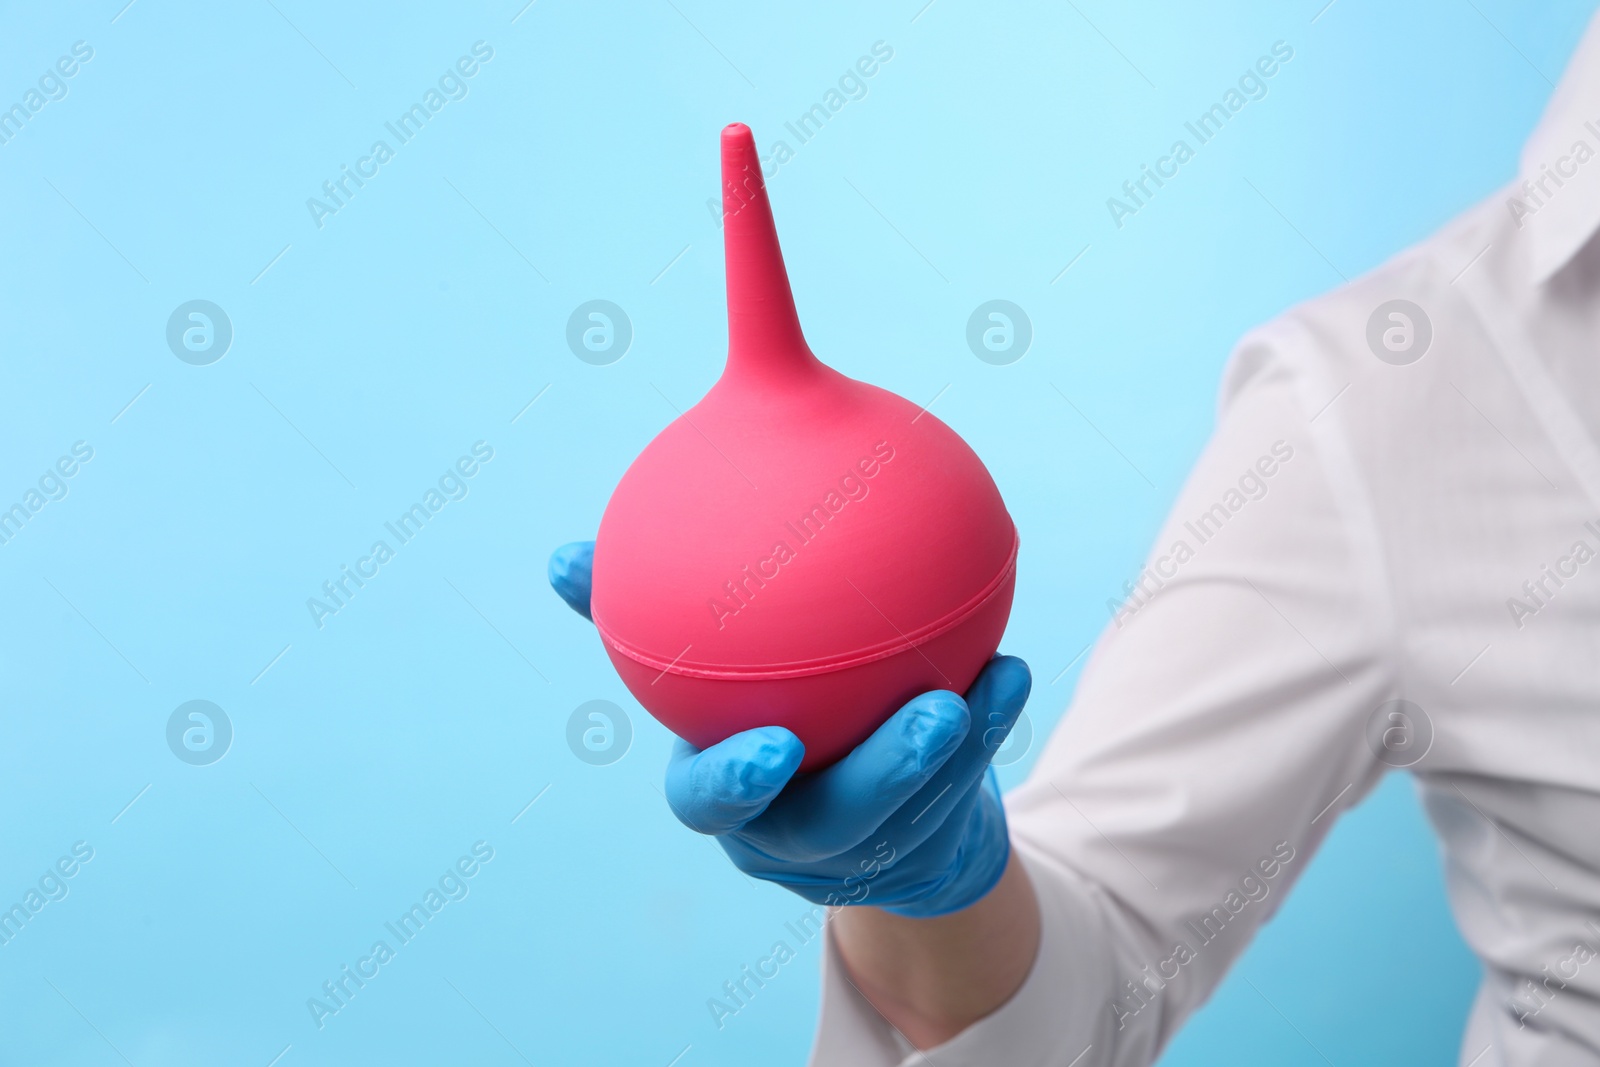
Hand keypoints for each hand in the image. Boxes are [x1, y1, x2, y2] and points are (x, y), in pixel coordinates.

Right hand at [549, 539, 1029, 915]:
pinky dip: (988, 728)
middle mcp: (789, 834)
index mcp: (727, 792)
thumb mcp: (702, 673)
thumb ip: (641, 618)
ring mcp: (861, 850)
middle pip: (833, 824)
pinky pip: (962, 790)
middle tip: (929, 713)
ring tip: (979, 683)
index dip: (737, 785)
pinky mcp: (921, 847)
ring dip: (955, 751)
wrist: (830, 802)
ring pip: (912, 812)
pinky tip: (1011, 666)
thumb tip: (559, 557)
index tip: (776, 742)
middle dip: (884, 777)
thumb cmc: (755, 716)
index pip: (711, 803)